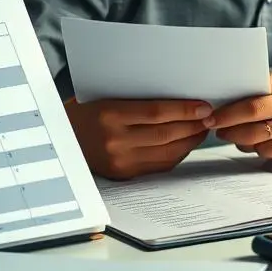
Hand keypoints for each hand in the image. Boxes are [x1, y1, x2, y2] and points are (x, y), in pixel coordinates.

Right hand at [64, 97, 214, 179]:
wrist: (62, 137)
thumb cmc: (86, 111)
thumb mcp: (106, 97)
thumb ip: (137, 99)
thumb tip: (178, 98)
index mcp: (109, 114)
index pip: (156, 112)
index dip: (184, 110)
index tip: (203, 106)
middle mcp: (115, 140)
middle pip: (166, 134)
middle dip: (193, 125)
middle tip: (209, 117)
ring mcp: (120, 160)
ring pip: (167, 152)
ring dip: (190, 141)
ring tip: (202, 129)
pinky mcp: (124, 173)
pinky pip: (159, 165)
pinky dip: (177, 153)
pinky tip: (186, 143)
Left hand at [209, 70, 271, 162]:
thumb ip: (264, 92)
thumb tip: (226, 104)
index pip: (251, 90)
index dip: (228, 103)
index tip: (211, 110)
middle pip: (251, 112)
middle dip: (226, 121)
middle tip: (212, 125)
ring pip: (257, 134)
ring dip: (236, 138)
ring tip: (228, 136)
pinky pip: (268, 150)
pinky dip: (255, 149)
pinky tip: (252, 145)